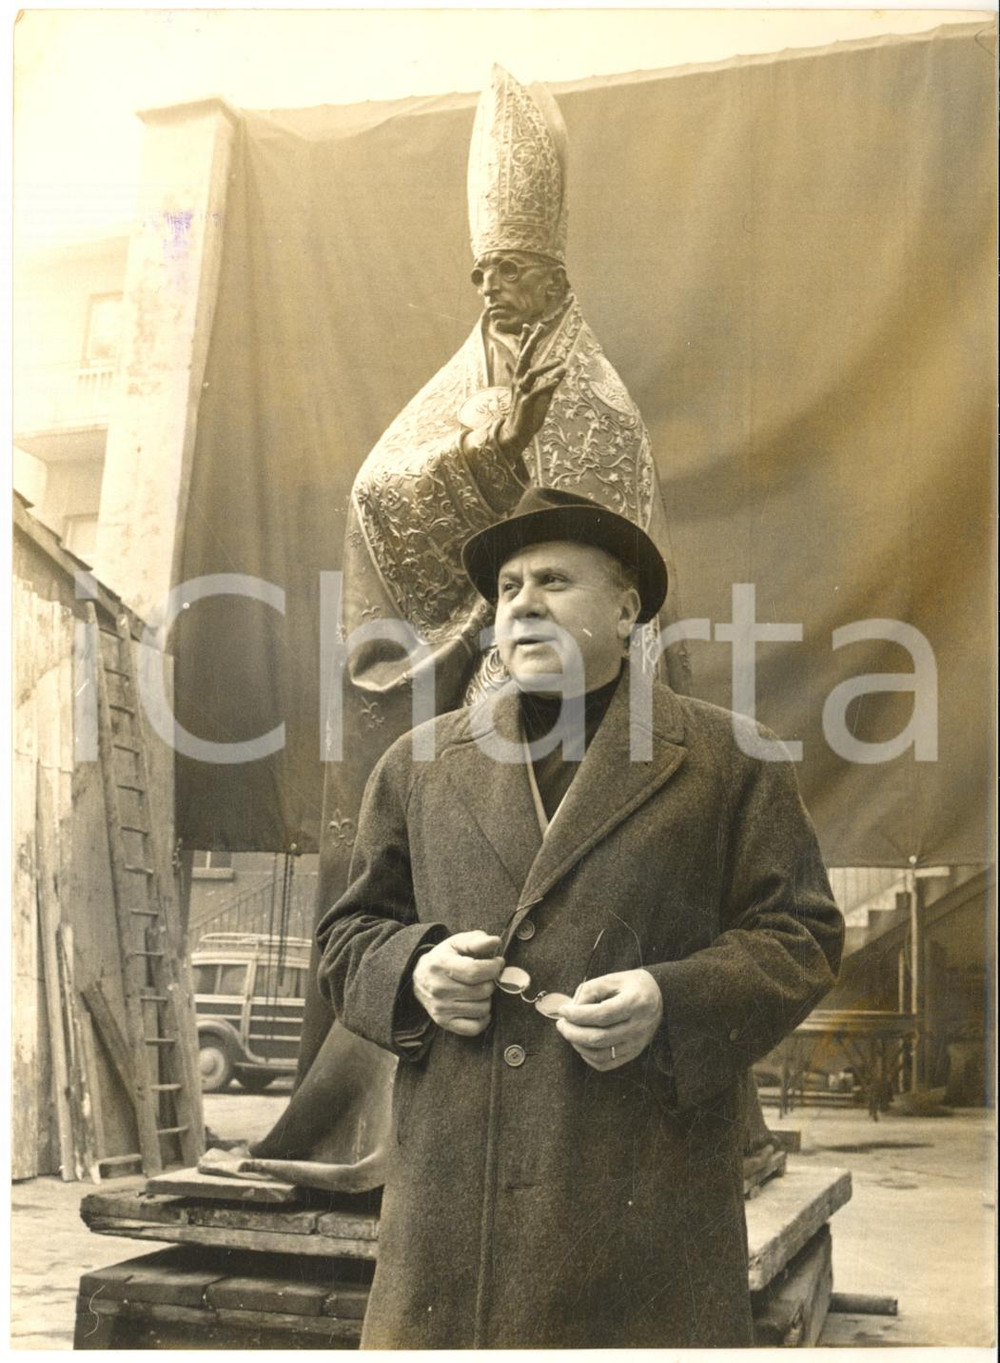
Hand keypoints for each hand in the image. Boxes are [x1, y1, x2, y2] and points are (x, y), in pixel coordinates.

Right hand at [411, 931, 503, 1036]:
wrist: (419, 977)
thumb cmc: (444, 958)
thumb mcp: (457, 943)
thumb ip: (477, 940)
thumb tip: (495, 941)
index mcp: (442, 965)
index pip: (476, 971)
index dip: (494, 967)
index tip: (497, 962)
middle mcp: (439, 989)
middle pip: (482, 991)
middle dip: (491, 981)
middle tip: (487, 976)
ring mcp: (441, 1008)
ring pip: (482, 1009)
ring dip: (487, 999)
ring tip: (479, 990)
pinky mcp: (444, 1022)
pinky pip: (474, 1028)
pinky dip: (482, 1018)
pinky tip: (478, 1006)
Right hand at [496, 323, 566, 458]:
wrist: (517, 433)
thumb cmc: (529, 415)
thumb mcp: (544, 397)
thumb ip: (552, 382)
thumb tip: (563, 369)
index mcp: (521, 379)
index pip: (523, 356)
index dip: (526, 341)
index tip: (529, 325)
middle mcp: (519, 382)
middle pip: (524, 358)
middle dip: (531, 342)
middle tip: (539, 328)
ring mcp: (521, 392)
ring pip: (531, 373)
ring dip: (546, 366)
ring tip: (559, 361)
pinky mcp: (526, 403)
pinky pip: (537, 391)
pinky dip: (548, 384)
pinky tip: (558, 378)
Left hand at [555, 968, 663, 1070]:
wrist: (659, 996)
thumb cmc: (632, 985)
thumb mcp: (612, 978)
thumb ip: (590, 990)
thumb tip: (571, 1009)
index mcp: (635, 1002)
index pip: (602, 1014)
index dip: (578, 1015)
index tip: (563, 1010)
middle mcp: (638, 1026)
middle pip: (599, 1038)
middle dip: (573, 1032)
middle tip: (561, 1023)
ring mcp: (637, 1043)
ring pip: (601, 1054)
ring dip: (578, 1045)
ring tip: (570, 1032)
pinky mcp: (634, 1053)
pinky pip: (607, 1064)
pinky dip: (589, 1057)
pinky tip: (582, 1044)